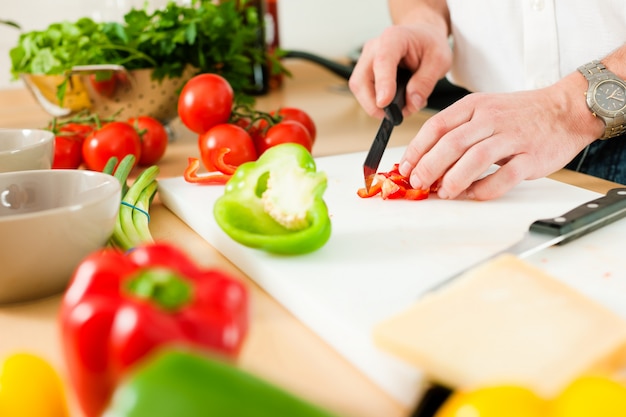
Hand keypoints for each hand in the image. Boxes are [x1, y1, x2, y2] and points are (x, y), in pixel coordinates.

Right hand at [348, 22, 451, 118]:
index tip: (384, 103)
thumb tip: (412, 103)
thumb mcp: (439, 60)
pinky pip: (363, 91)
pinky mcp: (366, 71)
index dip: (382, 84)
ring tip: (399, 109)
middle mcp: (374, 47)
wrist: (422, 36)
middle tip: (394, 116)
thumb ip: (426, 82)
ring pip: (359, 88)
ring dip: (374, 105)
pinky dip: (376, 102)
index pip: (382, 62)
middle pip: (361, 80)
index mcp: (394, 38)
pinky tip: (393, 102)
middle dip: (373, 103)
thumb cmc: (430, 44)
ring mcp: (366, 59)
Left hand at [398, 74, 604, 199]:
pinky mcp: (531, 156)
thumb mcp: (484, 110)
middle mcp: (491, 119)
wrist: (566, 109)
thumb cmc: (519, 115)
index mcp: (474, 106)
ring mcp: (512, 137)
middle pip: (451, 143)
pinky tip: (473, 195)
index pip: (436, 126)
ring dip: (454, 179)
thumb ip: (457, 131)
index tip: (404, 168)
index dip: (416, 149)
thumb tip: (425, 160)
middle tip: (418, 183)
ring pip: (475, 159)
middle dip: (429, 167)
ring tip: (443, 193)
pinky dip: (485, 189)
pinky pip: (505, 176)